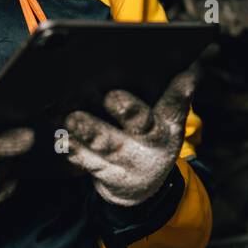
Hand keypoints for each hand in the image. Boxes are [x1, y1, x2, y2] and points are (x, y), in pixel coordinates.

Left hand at [63, 69, 196, 206]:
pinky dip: (72, 147)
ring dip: (90, 131)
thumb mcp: (165, 117)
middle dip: (128, 110)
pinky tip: (61, 135)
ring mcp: (128, 161)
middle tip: (113, 96)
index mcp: (170, 123)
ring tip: (74, 117)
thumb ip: (166, 92)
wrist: (140, 185)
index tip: (185, 74)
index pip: (179, 102)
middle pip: (141, 124)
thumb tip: (180, 62)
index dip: (182, 90)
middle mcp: (152, 143)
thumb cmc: (148, 133)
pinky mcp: (105, 174)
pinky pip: (86, 161)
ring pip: (108, 144)